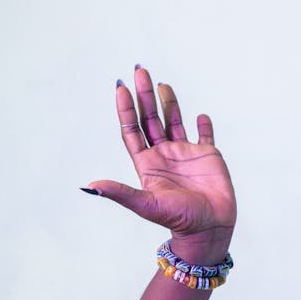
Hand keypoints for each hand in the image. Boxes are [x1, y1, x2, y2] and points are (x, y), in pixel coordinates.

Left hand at [86, 66, 235, 262]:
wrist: (209, 229)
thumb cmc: (178, 220)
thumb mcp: (145, 204)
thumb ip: (120, 193)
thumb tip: (90, 186)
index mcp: (147, 163)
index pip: (132, 130)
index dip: (125, 110)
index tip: (120, 87)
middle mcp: (163, 155)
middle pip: (151, 119)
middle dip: (144, 95)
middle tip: (139, 70)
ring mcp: (185, 154)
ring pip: (174, 121)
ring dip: (168, 102)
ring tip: (160, 82)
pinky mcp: (208, 157)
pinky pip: (205, 136)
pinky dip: (203, 124)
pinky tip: (200, 114)